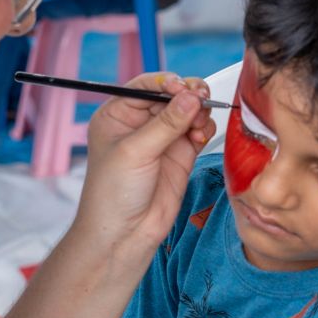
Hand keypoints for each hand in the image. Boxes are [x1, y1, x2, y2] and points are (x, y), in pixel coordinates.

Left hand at [75, 73, 214, 257]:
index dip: (166, 82)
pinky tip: (199, 136)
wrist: (124, 234)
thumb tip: (191, 97)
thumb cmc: (112, 194)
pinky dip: (204, 128)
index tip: (183, 87)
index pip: (145, 86)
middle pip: (171, 96)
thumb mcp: (135, 152)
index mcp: (117, 115)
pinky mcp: (180, 154)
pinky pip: (198, 131)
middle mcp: (139, 123)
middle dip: (188, 95)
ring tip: (199, 124)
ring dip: (198, 112)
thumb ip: (165, 123)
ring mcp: (161, 139)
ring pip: (188, 111)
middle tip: (202, 98)